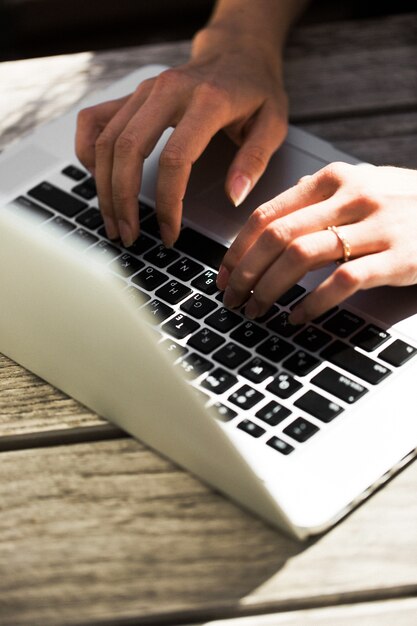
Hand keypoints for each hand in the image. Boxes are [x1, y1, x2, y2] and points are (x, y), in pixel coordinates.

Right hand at [75, 26, 287, 246]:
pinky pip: (94, 121)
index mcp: (207, 101)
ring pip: (106, 140)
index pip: (175, 159)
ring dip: (104, 187)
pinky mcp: (131, 94)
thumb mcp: (273, 124)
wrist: (237, 52)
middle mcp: (168, 90)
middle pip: (128, 149)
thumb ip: (253, 161)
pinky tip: (98, 179)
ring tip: (113, 221)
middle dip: (123, 200)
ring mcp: (144, 90)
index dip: (168, 203)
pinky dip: (89, 152)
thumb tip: (233, 197)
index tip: (170, 233)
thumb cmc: (256, 90)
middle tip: (128, 235)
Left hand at [217, 162, 416, 322]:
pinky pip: (341, 282)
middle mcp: (350, 197)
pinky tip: (298, 318)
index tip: (223, 274)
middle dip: (244, 273)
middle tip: (232, 298)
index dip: (236, 249)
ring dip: (269, 289)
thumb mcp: (364, 184)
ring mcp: (375, 226)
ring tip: (257, 310)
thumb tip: (279, 208)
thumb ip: (321, 194)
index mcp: (333, 180)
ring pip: (301, 257)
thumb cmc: (408, 202)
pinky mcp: (396, 257)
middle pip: (276, 236)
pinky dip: (312, 304)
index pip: (266, 214)